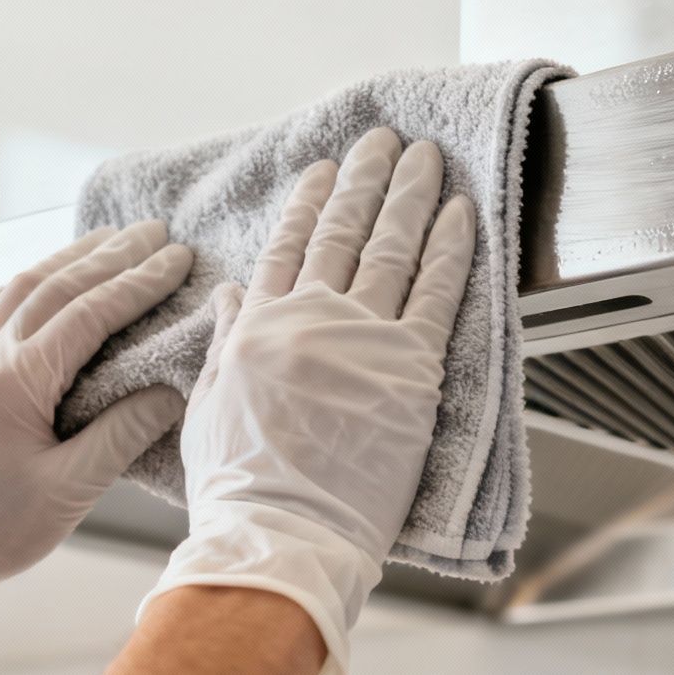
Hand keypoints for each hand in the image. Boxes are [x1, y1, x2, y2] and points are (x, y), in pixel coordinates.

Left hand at [0, 221, 194, 668]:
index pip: (89, 314)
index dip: (139, 283)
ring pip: (20, 287)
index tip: (177, 257)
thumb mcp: (70, 490)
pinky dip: (30, 282)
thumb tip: (172, 389)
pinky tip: (50, 275)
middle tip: (155, 230)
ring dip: (70, 258)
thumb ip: (123, 433)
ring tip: (111, 237)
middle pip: (55, 286)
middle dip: (111, 254)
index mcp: (11, 381)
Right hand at [149, 128, 474, 674]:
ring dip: (411, 194)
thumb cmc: (241, 490)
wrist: (279, 533)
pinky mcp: (411, 367)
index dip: (307, 202)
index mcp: (257, 328)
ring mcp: (362, 338)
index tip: (323, 168)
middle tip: (384, 141)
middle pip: (343, 232)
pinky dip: (452, 247)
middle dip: (365, 180)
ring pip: (391, 247)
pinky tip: (463, 212)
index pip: (287, 247)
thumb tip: (229, 294)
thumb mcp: (209, 408)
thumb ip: (224, 344)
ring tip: (426, 156)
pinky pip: (438, 292)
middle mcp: (310, 319)